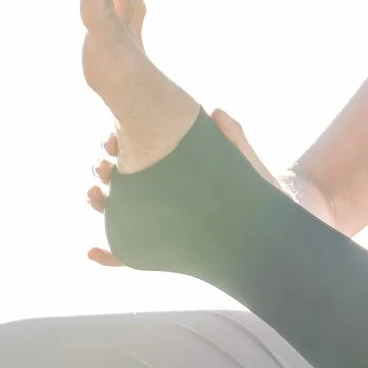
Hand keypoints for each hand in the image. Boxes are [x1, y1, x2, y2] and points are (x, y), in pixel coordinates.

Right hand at [87, 106, 283, 263]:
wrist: (273, 229)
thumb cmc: (259, 192)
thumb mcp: (245, 164)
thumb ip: (233, 139)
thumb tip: (217, 112)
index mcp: (173, 166)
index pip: (136, 151)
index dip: (117, 143)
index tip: (112, 140)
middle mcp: (161, 191)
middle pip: (119, 178)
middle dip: (103, 169)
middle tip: (105, 167)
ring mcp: (158, 220)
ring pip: (117, 210)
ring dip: (98, 201)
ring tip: (95, 196)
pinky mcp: (162, 248)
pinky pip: (129, 255)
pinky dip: (108, 255)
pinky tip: (94, 251)